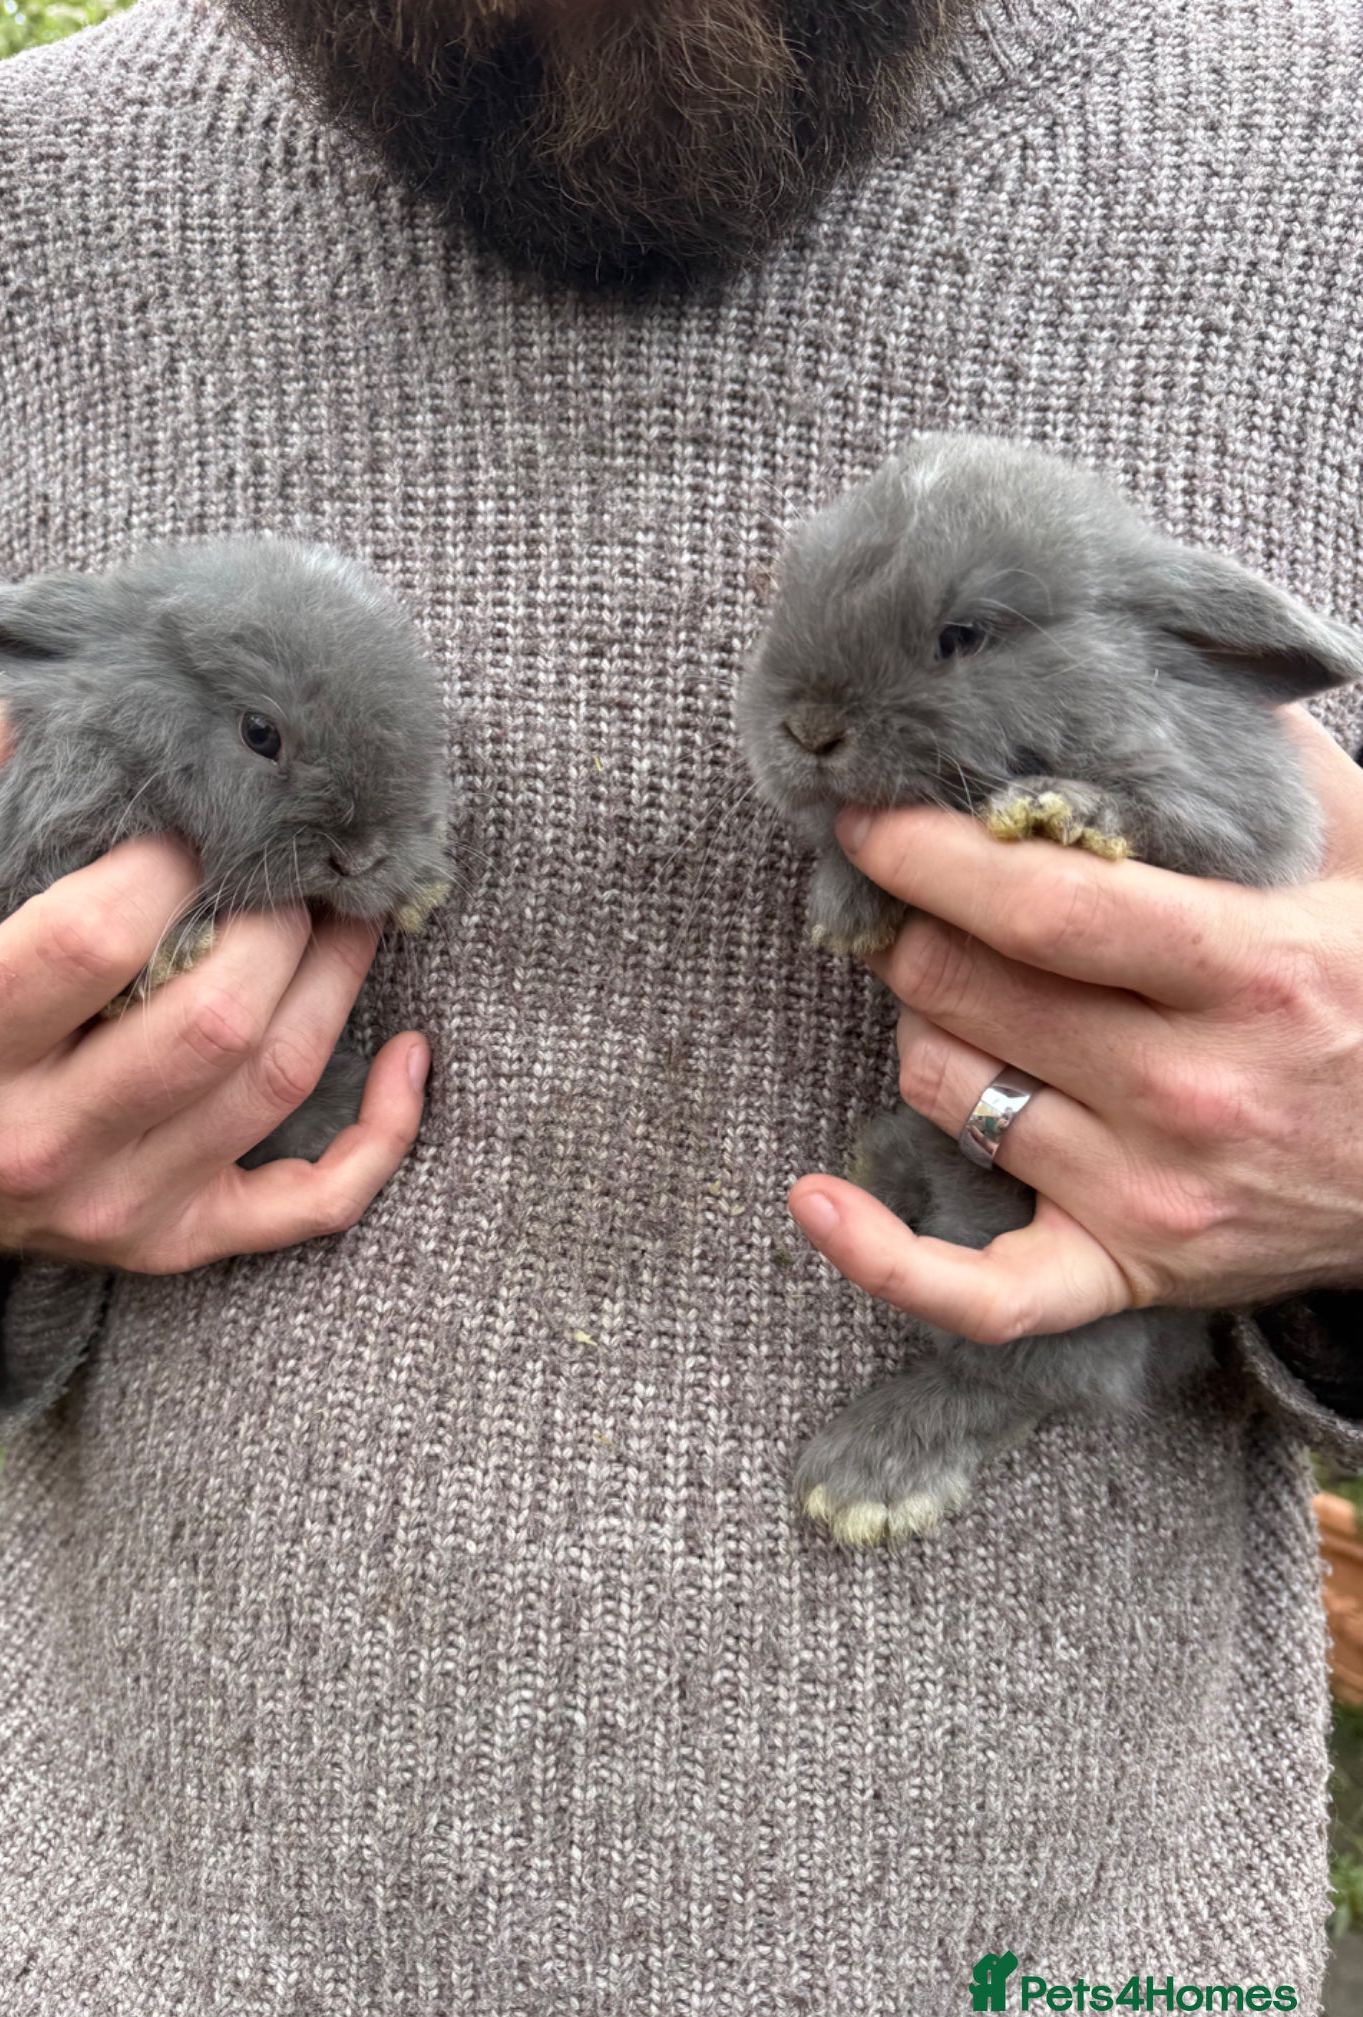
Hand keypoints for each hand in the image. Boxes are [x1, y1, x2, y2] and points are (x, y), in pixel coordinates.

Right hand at [0, 706, 428, 1271]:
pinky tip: (409, 1056)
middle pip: (211, 1020)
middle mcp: (35, 1145)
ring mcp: (116, 1206)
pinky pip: (313, 1204)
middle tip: (289, 862)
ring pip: (273, 1084)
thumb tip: (19, 720)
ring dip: (338, 984)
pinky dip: (382, 1134)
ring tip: (348, 911)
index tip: (194, 819)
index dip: (166, 865)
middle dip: (274, 921)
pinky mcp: (178, 1240)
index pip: (89, 941)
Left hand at [787, 710, 1362, 1342]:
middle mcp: (1190, 1092)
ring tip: (959, 995)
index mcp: (1252, 973)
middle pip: (967, 991)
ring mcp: (1152, 1198)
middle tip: (916, 900)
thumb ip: (1265, 762)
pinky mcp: (1132, 1274)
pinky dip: (885, 1256)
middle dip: (914, 929)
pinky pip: (979, 1294)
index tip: (865, 817)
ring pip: (946, 1091)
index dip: (930, 856)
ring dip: (923, 1028)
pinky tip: (814, 1201)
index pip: (1044, 906)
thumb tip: (1152, 659)